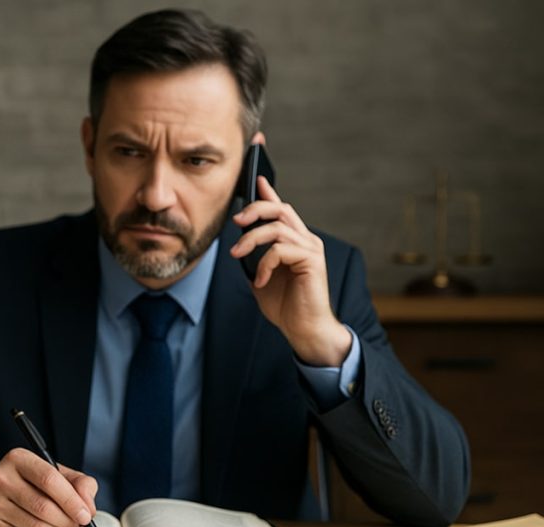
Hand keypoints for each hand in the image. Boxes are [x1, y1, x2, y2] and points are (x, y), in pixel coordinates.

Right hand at [0, 448, 97, 526]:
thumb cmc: (29, 483)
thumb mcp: (55, 473)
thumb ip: (79, 483)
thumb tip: (89, 508)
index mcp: (18, 459)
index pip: (49, 479)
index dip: (72, 500)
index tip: (87, 515)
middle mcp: (0, 479)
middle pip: (43, 507)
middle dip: (69, 521)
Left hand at [229, 176, 351, 365]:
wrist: (303, 330)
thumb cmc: (285, 305)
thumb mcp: (260, 276)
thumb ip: (253, 257)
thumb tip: (238, 243)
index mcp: (294, 241)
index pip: (281, 209)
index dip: (268, 192)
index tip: (255, 176)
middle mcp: (305, 240)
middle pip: (280, 209)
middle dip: (255, 209)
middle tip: (236, 221)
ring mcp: (310, 249)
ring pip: (277, 228)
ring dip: (251, 239)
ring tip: (237, 255)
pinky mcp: (312, 261)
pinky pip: (280, 250)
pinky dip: (265, 264)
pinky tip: (260, 281)